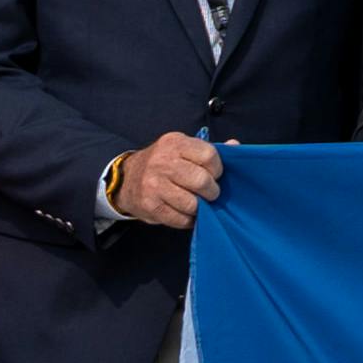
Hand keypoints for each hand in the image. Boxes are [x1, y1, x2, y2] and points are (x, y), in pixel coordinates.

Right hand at [114, 133, 229, 223]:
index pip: (208, 155)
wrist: (127, 179)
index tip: (215, 174)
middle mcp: (162, 162)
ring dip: (200, 207)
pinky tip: (186, 212)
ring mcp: (154, 184)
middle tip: (210, 193)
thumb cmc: (164, 163)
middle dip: (211, 191)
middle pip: (201, 181)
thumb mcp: (183, 148)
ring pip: (192, 203)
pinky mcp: (150, 205)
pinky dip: (188, 219)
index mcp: (175, 143)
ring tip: (198, 203)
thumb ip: (208, 149)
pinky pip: (180, 219)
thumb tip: (235, 146)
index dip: (218, 169)